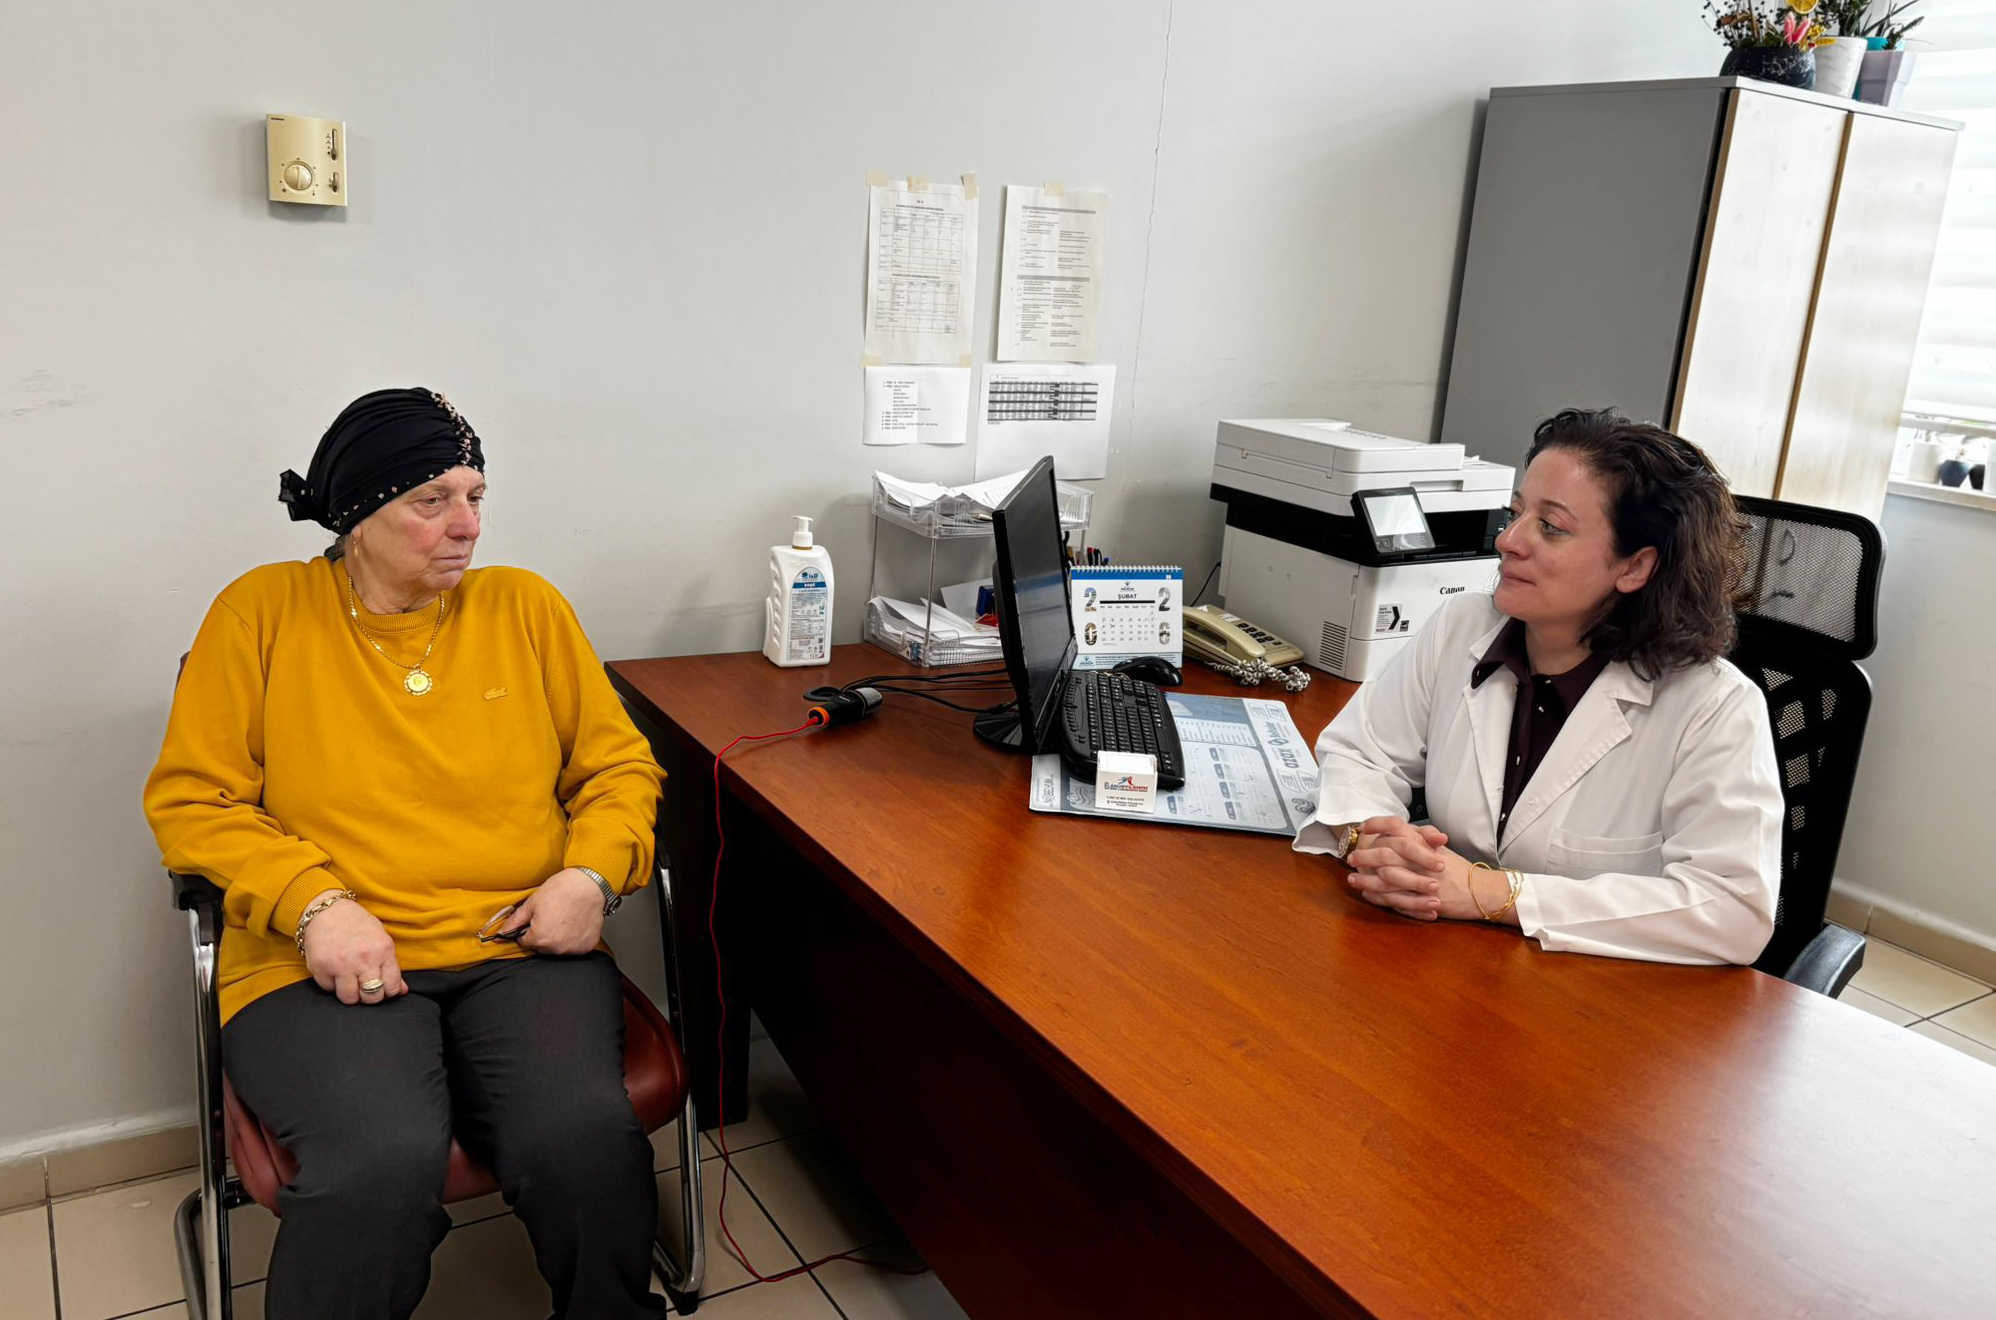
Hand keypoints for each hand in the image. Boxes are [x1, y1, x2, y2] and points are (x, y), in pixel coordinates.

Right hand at [299, 890, 406, 1004]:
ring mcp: (341, 965)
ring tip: (349, 982)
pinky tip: (334, 971)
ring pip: (350, 998)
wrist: (327, 910)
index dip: (388, 992)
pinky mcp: (320, 968)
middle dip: (370, 996)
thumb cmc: (357, 924)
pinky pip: (328, 989)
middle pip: (372, 997)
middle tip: (365, 987)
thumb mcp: (381, 939)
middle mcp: (363, 959)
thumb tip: (402, 991)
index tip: (383, 988)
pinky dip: (332, 984)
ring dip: (350, 994)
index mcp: (383, 950)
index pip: (392, 987)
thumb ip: (391, 966)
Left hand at [513, 868, 608, 955]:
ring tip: (564, 919)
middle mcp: (556, 948)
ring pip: (557, 948)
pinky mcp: (586, 947)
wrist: (590, 884)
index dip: (527, 929)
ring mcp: (573, 949)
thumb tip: (500, 933)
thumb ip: (515, 921)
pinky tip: (575, 924)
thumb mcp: (533, 902)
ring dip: (557, 938)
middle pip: (541, 947)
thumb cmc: (563, 890)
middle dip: (542, 934)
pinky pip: (573, 947)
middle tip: (551, 916)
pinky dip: (573, 939)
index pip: (524, 942)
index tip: (536, 919)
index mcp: (540, 938)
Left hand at [1346, 824, 1520, 925]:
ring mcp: (1422, 880)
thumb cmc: (1462, 871)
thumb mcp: (1441, 850)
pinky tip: (1367, 894)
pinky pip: (1394, 898)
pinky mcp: (1423, 900)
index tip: (1363, 827)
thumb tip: (1400, 830)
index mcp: (1426, 843)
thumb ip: (1422, 839)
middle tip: (1351, 858)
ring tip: (1352, 879)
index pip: (1397, 827)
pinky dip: (1378, 896)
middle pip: (1386, 852)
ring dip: (1366, 878)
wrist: (1482, 892)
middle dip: (1365, 855)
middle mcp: (1422, 859)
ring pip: (1386, 878)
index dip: (1378, 825)